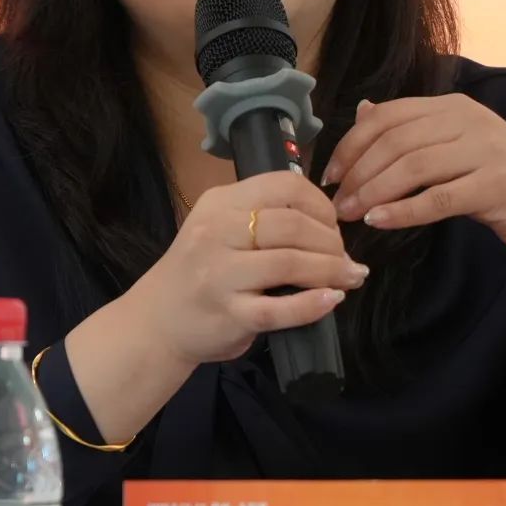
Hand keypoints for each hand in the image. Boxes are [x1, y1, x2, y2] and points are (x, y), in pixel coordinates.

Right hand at [139, 170, 368, 367]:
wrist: (156, 320)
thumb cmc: (199, 271)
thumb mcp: (220, 228)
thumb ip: (264, 218)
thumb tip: (329, 226)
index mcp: (220, 202)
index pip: (284, 185)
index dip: (321, 204)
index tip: (333, 226)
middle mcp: (216, 231)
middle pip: (293, 224)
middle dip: (332, 242)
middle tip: (344, 258)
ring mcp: (220, 274)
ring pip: (291, 262)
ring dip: (332, 270)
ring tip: (349, 277)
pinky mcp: (228, 314)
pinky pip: (280, 308)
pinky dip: (314, 304)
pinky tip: (332, 299)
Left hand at [323, 95, 505, 267]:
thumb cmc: (503, 183)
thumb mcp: (457, 147)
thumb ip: (413, 128)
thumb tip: (363, 109)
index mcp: (455, 106)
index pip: (388, 116)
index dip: (352, 143)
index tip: (330, 173)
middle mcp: (470, 120)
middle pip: (395, 141)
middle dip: (358, 171)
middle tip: (336, 201)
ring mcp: (486, 151)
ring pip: (413, 167)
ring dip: (374, 192)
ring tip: (351, 215)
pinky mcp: (497, 186)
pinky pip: (438, 198)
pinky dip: (404, 211)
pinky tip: (380, 222)